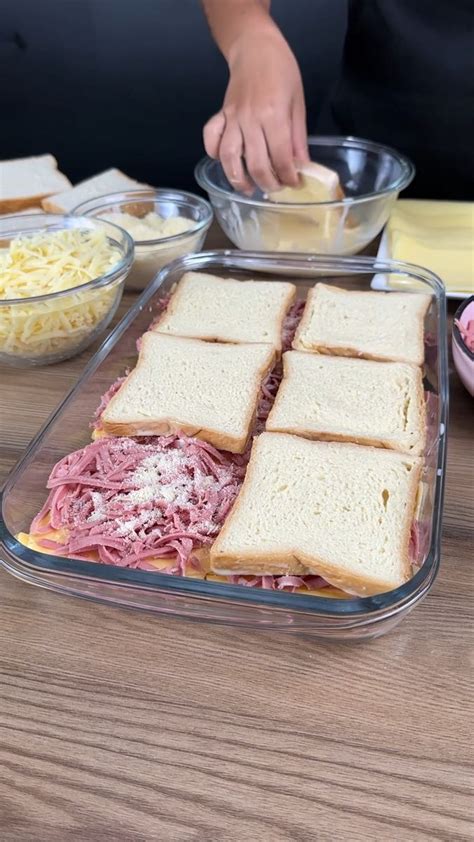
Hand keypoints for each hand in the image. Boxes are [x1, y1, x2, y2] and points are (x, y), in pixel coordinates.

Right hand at [204, 26, 307, 193]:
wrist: (256, 49)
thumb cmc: (282, 72)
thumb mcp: (298, 104)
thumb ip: (298, 138)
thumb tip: (302, 166)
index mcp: (274, 116)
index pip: (281, 157)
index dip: (288, 176)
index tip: (294, 184)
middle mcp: (250, 119)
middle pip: (255, 163)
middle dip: (268, 183)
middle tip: (275, 189)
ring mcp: (232, 118)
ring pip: (229, 157)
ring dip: (238, 178)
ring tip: (248, 189)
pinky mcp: (221, 115)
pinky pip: (211, 138)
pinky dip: (213, 154)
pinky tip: (224, 163)